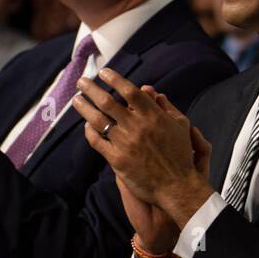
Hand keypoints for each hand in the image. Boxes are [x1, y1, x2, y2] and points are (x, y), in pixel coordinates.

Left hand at [73, 69, 213, 227]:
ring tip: (77, 99)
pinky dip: (89, 131)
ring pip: (98, 120)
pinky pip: (97, 142)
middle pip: (107, 102)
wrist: (176, 185)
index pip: (129, 91)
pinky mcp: (117, 159)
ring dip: (84, 107)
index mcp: (153, 116)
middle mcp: (136, 126)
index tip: (104, 72)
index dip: (114, 79)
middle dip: (91, 88)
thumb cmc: (181, 154)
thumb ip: (165, 106)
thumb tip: (149, 90)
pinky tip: (86, 125)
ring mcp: (124, 143)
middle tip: (82, 81)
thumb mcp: (181, 125)